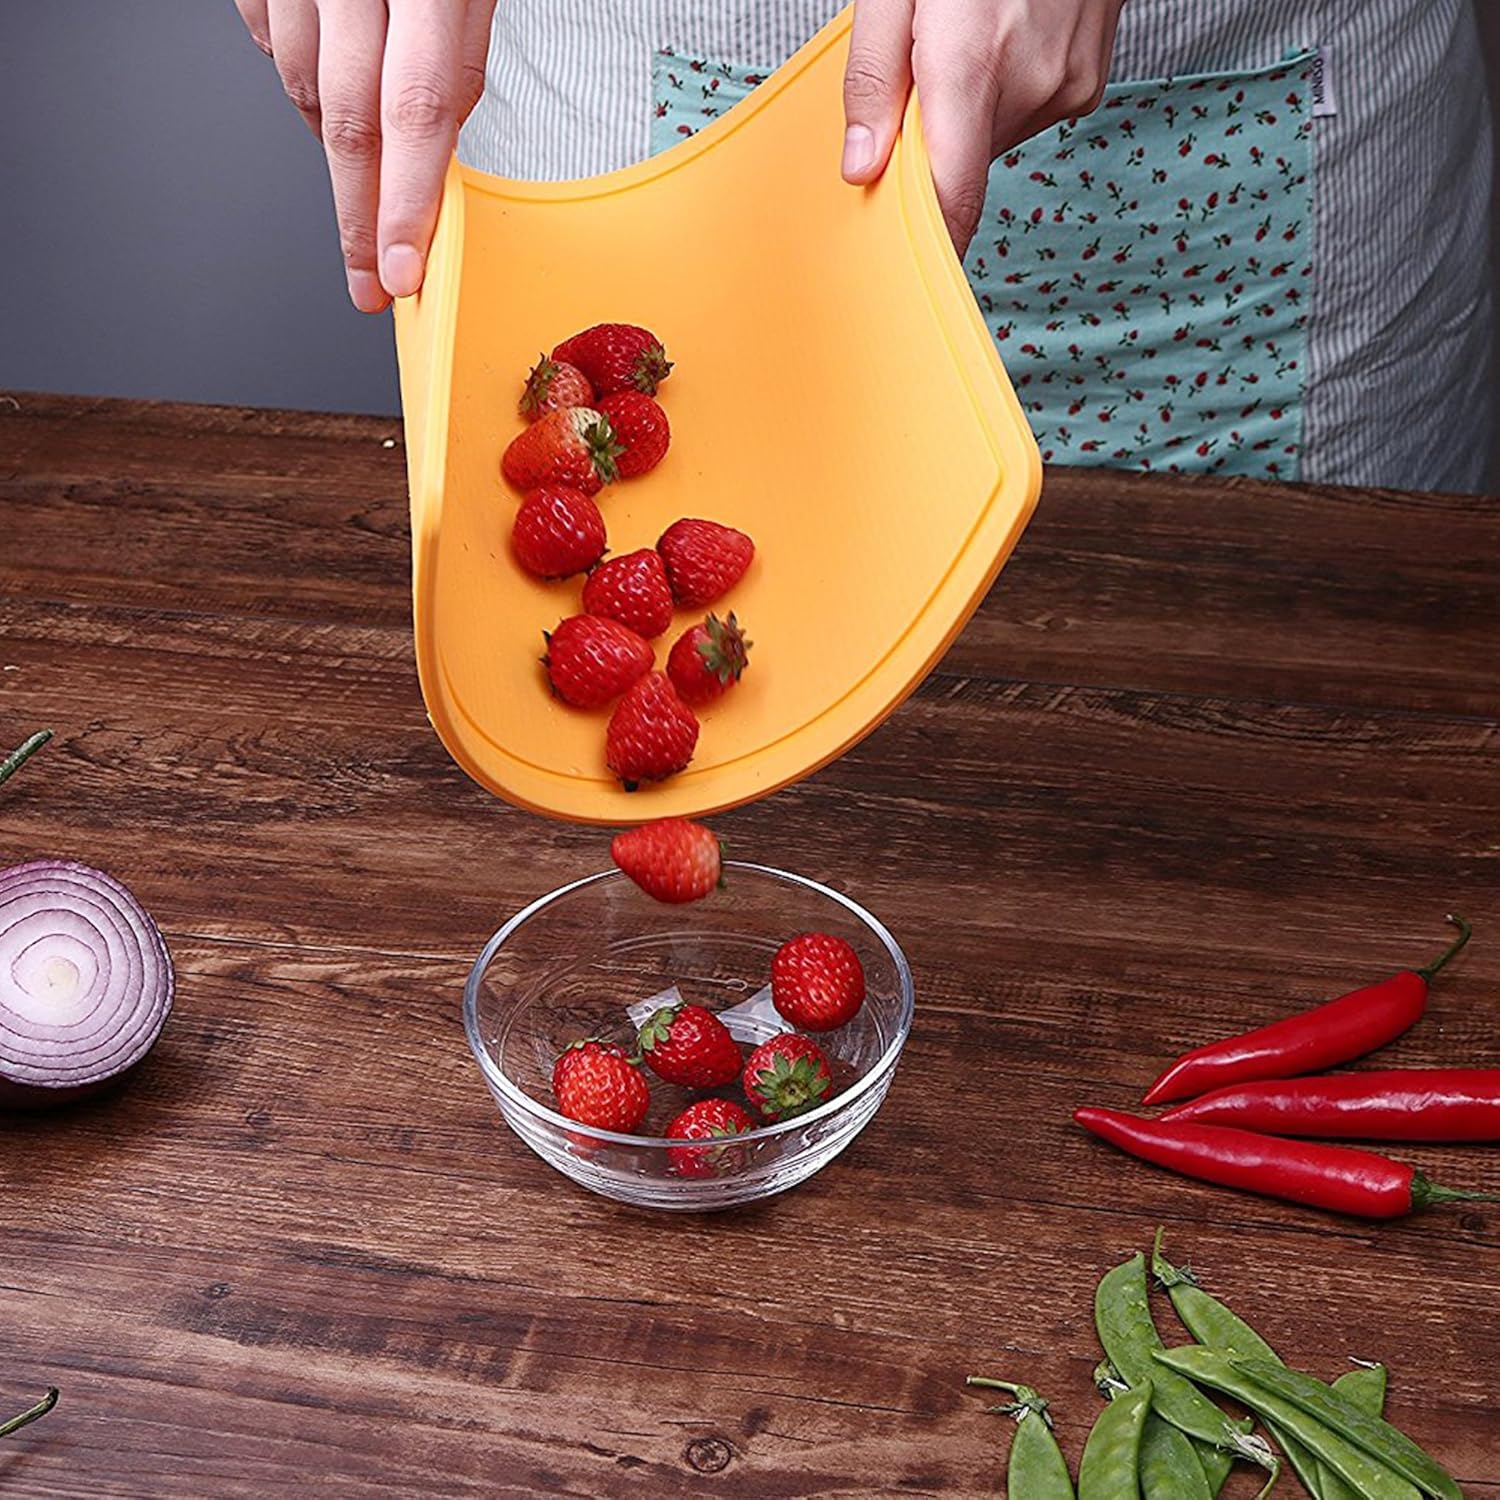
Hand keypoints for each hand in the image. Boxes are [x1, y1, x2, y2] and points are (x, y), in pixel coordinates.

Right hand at [235, 0, 497, 310]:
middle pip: (346, 118)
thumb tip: (438, 151)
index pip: (413, 112)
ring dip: (337, 142)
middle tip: (371, 280)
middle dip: (359, 215)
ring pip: (303, 87)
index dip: (402, 204)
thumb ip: (456, 58)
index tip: (400, 271)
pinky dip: (302, 76)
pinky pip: (271, 43)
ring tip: (368, 158)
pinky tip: (331, 72)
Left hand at [842, 0, 1124, 253]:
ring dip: (969, 113)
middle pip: (962, 163)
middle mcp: (1029, 84)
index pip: (952, 196)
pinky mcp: (1089, 83)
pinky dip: (1006, 94)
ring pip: (992, 138)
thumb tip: (860, 170)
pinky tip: (1008, 39)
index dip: (931, 245)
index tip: (911, 280)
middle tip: (920, 80)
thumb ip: (873, 79)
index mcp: (972, 62)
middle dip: (931, 140)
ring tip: (972, 40)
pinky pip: (1027, 114)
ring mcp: (1068, 86)